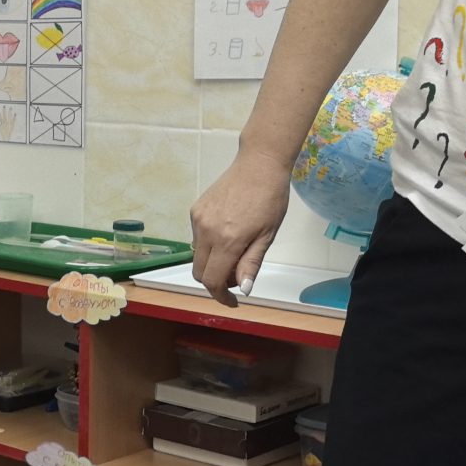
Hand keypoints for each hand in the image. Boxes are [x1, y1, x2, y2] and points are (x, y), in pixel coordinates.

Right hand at [190, 151, 292, 306]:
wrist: (258, 165)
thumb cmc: (271, 200)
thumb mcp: (267, 235)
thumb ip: (251, 263)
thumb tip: (243, 289)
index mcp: (228, 240)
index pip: (212, 280)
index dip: (221, 296)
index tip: (233, 301)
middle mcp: (206, 231)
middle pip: (199, 272)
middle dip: (215, 282)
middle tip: (236, 277)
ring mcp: (197, 220)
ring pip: (197, 255)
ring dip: (212, 263)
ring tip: (235, 253)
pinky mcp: (195, 210)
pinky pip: (197, 238)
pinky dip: (209, 246)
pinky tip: (227, 233)